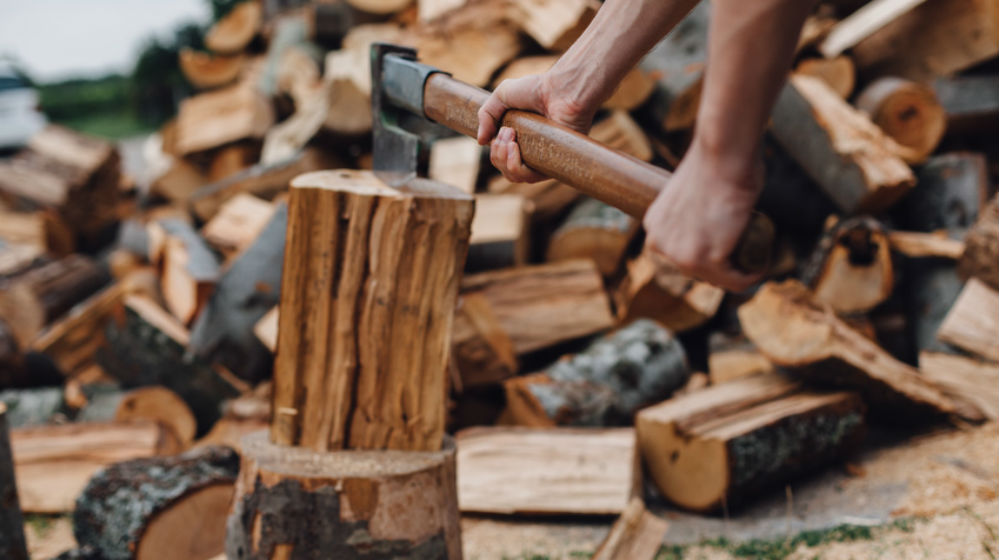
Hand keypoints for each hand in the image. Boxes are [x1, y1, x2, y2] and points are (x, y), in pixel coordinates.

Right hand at [476, 73, 595, 182]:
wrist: (561, 89)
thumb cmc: (537, 89)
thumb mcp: (501, 96)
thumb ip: (486, 115)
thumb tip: (481, 142)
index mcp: (521, 139)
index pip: (502, 159)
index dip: (496, 151)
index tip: (499, 132)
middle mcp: (533, 152)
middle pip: (505, 170)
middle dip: (497, 154)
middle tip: (507, 133)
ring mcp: (543, 159)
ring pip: (515, 177)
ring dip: (504, 160)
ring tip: (510, 139)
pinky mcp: (554, 163)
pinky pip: (530, 178)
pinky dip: (515, 166)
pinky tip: (514, 147)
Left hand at [642, 140, 765, 291]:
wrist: (722, 153)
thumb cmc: (716, 162)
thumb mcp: (691, 193)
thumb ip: (693, 212)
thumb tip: (711, 221)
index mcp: (655, 228)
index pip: (682, 255)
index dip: (709, 254)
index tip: (731, 246)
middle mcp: (660, 244)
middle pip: (698, 271)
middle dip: (724, 267)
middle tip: (747, 252)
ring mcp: (680, 254)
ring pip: (717, 279)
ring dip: (739, 273)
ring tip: (756, 259)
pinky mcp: (705, 259)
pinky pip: (736, 280)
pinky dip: (752, 276)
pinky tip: (761, 267)